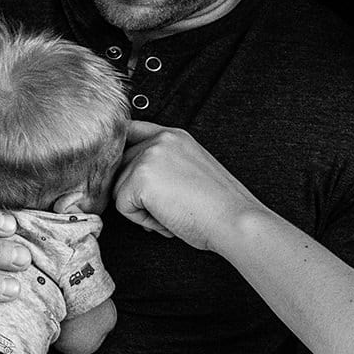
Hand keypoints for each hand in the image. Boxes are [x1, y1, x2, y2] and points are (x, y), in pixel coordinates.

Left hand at [111, 121, 268, 250]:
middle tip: (169, 207)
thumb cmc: (220, 206)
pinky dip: (142, 221)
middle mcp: (159, 140)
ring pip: (119, 189)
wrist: (234, 219)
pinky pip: (122, 207)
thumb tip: (133, 179)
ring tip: (172, 214)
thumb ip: (164, 165)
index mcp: (174, 136)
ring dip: (141, 209)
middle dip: (136, 192)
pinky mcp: (140, 178)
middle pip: (121, 166)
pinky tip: (168, 220)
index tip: (131, 174)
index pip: (131, 132)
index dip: (125, 156)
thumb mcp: (191, 171)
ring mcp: (148, 156)